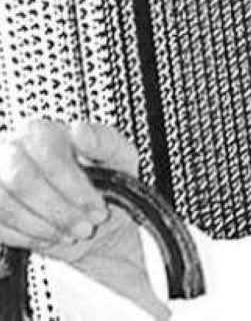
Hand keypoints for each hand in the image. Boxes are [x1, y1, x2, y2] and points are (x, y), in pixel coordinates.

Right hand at [0, 120, 167, 318]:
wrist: (95, 223)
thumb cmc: (108, 184)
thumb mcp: (122, 160)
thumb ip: (105, 141)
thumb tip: (79, 131)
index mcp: (46, 132)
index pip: (46, 149)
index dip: (72, 184)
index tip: (97, 207)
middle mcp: (15, 150)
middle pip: (20, 177)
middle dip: (57, 209)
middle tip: (85, 226)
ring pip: (4, 202)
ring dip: (42, 225)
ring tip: (71, 234)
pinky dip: (26, 237)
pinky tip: (49, 237)